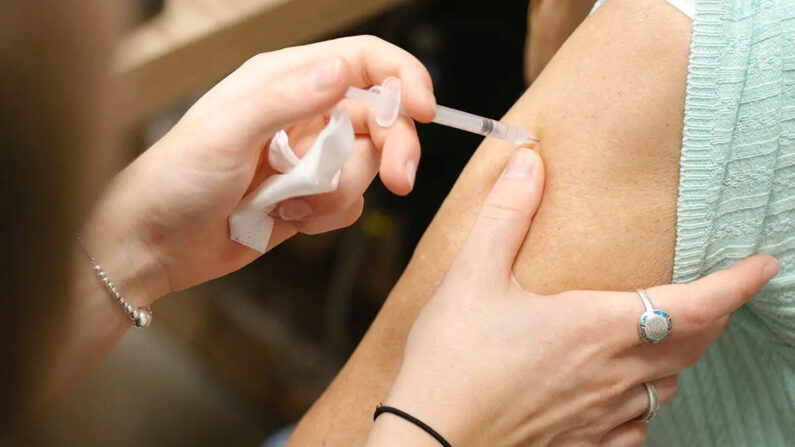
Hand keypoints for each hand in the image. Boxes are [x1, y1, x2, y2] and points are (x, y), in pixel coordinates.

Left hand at [82, 36, 435, 303]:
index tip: (426, 111)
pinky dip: (328, 216)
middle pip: (379, 117)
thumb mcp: (226, 132)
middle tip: (401, 182)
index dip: (403, 79)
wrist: (153, 245)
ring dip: (341, 192)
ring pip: (366, 166)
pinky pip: (349, 203)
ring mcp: (307, 158)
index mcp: (284, 80)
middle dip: (394, 149)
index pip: (363, 62)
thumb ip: (287, 98)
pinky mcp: (308, 197)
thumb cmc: (174, 181)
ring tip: (293, 206)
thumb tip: (344, 70)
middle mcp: (302, 113)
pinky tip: (289, 220)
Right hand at [368, 148, 777, 445]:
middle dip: (716, 317)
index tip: (764, 266)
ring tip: (668, 338)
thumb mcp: (472, 276)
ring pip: (668, 386)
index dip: (736, 284)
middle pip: (692, 346)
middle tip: (721, 295)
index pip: (694, 306)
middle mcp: (613, 374)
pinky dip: (646, 401)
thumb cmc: (451, 360)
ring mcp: (603, 415)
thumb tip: (529, 160)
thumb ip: (507, 215)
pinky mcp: (584, 444)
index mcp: (596, 327)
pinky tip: (625, 394)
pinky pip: (639, 425)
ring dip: (680, 357)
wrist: (430, 438)